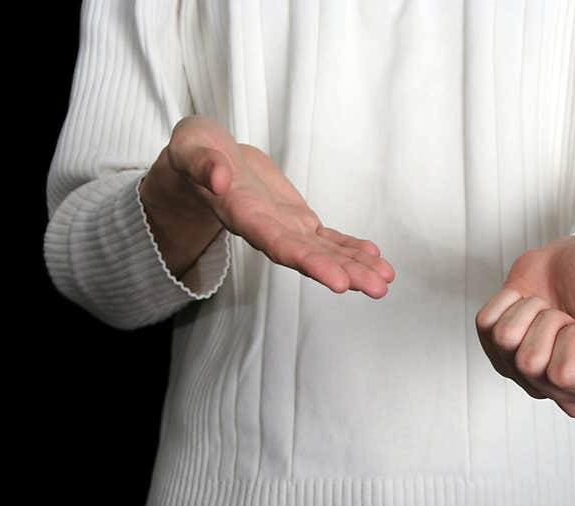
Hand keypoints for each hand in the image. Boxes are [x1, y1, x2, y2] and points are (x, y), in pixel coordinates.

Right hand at [140, 115, 394, 297]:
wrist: (204, 160)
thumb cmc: (193, 153)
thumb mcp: (189, 149)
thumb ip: (202, 164)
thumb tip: (219, 178)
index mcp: (244, 216)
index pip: (280, 246)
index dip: (312, 263)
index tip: (339, 282)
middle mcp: (267, 230)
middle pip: (310, 257)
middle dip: (345, 272)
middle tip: (377, 288)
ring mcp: (284, 227)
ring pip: (324, 251)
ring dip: (356, 266)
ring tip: (385, 279)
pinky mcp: (296, 219)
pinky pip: (327, 238)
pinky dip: (350, 248)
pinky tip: (375, 257)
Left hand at [475, 234, 574, 417]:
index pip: (563, 375)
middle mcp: (553, 386)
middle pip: (529, 361)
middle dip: (552, 322)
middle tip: (570, 317)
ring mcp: (520, 367)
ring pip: (505, 340)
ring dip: (530, 309)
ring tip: (551, 309)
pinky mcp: (495, 343)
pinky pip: (486, 322)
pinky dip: (508, 300)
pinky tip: (529, 303)